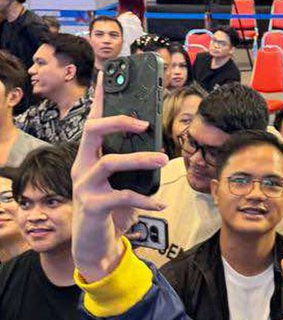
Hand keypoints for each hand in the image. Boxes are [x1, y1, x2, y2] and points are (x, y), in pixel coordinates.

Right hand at [71, 82, 167, 281]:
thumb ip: (131, 163)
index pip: (92, 120)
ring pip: (109, 162)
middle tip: (144, 123)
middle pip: (92, 131)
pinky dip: (146, 199)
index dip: (100, 98)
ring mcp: (85, 186)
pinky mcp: (94, 206)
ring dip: (140, 160)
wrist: (94, 244)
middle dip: (118, 122)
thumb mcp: (120, 181)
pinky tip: (160, 204)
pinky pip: (123, 196)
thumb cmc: (110, 206)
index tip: (109, 75)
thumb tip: (159, 146)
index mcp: (88, 155)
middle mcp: (81, 166)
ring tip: (163, 160)